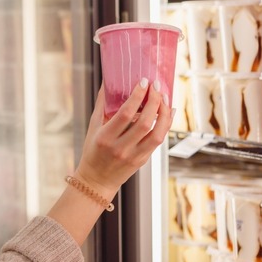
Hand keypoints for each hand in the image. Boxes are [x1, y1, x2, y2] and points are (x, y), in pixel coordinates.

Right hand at [74, 78, 172, 199]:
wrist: (97, 180)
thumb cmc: (93, 150)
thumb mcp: (93, 127)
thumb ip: (102, 105)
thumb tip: (107, 81)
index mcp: (105, 138)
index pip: (125, 114)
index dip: (137, 96)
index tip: (143, 82)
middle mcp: (120, 148)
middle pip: (144, 122)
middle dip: (154, 101)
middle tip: (156, 86)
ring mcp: (134, 156)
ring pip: (157, 133)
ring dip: (164, 113)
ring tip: (164, 98)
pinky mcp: (143, 160)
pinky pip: (158, 141)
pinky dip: (166, 124)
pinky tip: (168, 112)